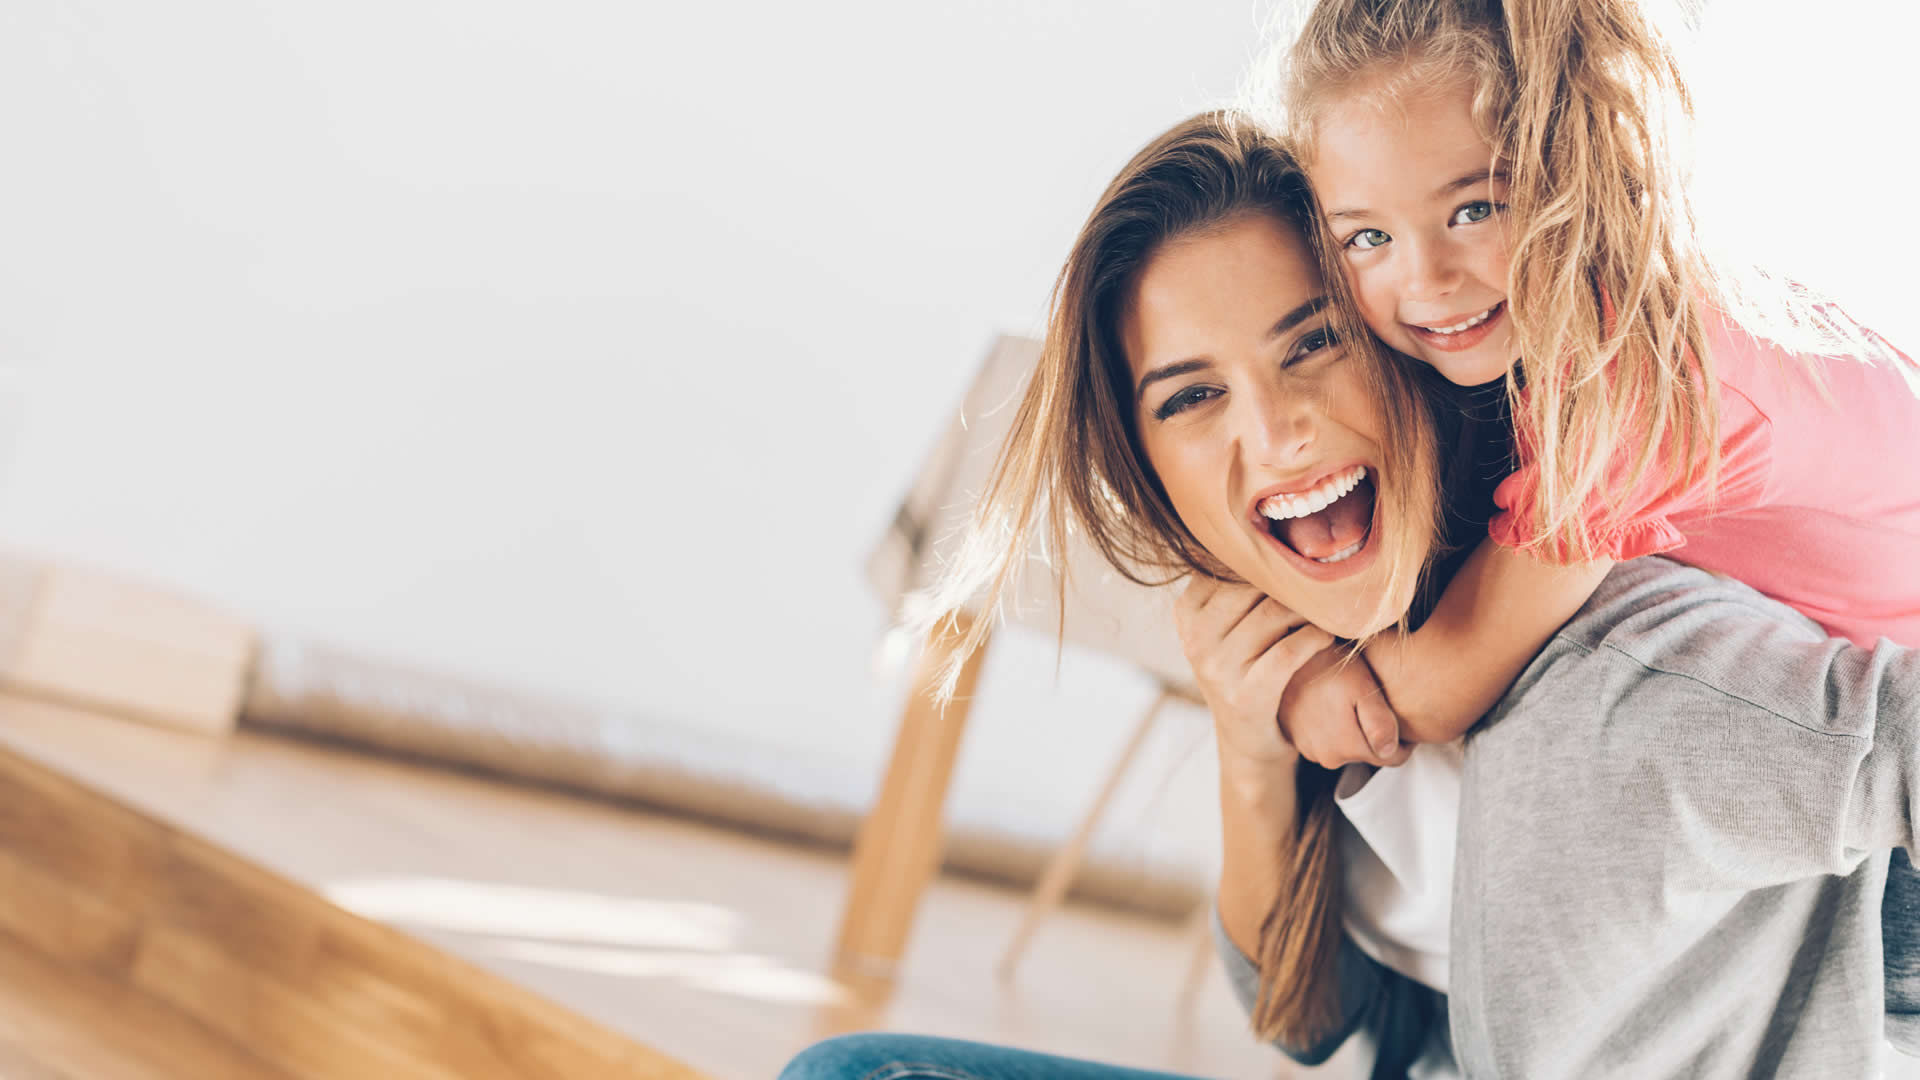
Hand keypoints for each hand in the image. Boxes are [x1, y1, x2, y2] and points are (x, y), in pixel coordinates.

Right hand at [1174, 576, 1333, 771]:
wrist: (1249, 743)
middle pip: (1253, 586)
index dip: (1268, 561)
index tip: (1297, 560)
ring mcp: (1216, 668)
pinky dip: (1315, 639)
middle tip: (1323, 581)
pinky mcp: (1245, 696)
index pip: (1229, 564)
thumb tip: (1266, 525)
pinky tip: (1328, 637)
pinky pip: (1289, 652)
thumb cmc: (1247, 669)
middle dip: (1292, 583)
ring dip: (1310, 609)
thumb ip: (1236, 584)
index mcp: (1187, 612)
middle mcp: (1194, 638)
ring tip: (1327, 608)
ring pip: (1274, 615)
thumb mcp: (1227, 626)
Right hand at [1278, 642, 1409, 768]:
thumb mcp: (1362, 687)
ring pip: (1348, 749)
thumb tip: (1390, 752)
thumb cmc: (1328, 666)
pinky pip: (1329, 742)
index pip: (1393, 758)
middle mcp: (1328, 757)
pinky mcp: (1298, 742)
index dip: (1402, 738)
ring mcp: (1310, 751)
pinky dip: (1334, 728)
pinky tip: (1330, 704)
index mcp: (1347, 747)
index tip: (1397, 715)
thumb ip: (1380, 723)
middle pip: (1369, 754)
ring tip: (1347, 700)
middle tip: (1368, 701)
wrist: (1286, 657)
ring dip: (1353, 731)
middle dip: (1374, 734)